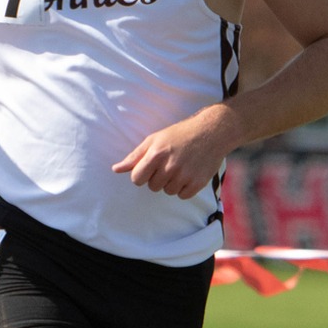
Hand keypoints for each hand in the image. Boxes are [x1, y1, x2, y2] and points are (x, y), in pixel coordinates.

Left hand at [112, 107, 239, 199]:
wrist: (211, 132)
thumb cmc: (179, 135)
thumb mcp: (154, 140)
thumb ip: (134, 157)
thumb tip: (115, 169)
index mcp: (156, 154)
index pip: (137, 179)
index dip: (142, 174)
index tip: (150, 166)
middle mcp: (170, 166)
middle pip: (152, 187)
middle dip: (158, 177)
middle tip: (169, 163)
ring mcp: (185, 176)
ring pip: (168, 192)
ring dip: (172, 182)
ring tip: (181, 166)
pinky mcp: (198, 183)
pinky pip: (182, 196)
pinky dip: (184, 188)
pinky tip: (189, 173)